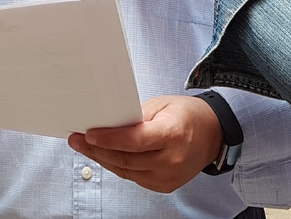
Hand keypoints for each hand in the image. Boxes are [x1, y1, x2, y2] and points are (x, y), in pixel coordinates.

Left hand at [68, 94, 223, 192]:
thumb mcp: (160, 105)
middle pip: (125, 159)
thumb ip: (135, 117)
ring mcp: (168, 177)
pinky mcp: (164, 186)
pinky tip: (104, 155)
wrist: (212, 134)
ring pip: (126, 171)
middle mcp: (171, 160)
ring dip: (103, 158)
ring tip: (85, 146)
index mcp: (173, 135)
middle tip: (77, 139)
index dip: (109, 139)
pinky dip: (118, 166)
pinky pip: (134, 177)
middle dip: (97, 149)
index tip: (88, 133)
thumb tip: (107, 124)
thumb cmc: (187, 115)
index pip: (134, 141)